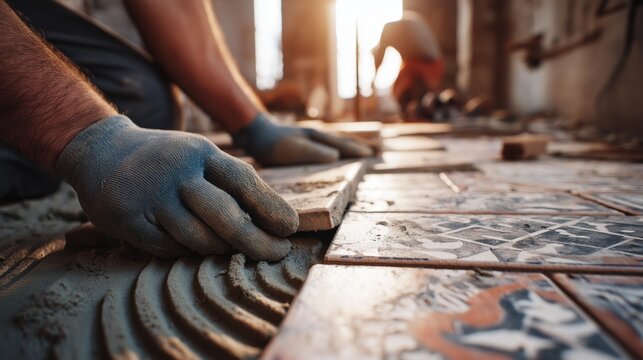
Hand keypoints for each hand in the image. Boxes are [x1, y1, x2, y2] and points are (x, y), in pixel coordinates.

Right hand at [55, 116, 298, 259]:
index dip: (271, 207)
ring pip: (198, 238)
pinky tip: (191, 247)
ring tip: (230, 248)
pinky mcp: (126, 219)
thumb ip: (229, 182)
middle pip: (226, 216)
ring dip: (220, 249)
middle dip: (256, 241)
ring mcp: (150, 196)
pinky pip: (167, 248)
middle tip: (276, 253)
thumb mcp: (198, 155)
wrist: (100, 149)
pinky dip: (184, 251)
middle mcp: (177, 172)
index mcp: (200, 152)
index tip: (291, 229)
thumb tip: (271, 219)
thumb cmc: (165, 160)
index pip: (244, 181)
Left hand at [232, 113, 372, 165]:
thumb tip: (336, 156)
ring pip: (335, 142)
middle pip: (342, 140)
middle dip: (358, 146)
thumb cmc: (273, 144)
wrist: (255, 133)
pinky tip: (333, 155)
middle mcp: (316, 134)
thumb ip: (314, 152)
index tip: (372, 155)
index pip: (343, 144)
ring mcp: (309, 137)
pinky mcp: (302, 142)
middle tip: (375, 151)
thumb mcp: (293, 150)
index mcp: (317, 137)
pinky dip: (336, 148)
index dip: (357, 150)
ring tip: (360, 151)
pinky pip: (325, 145)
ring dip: (349, 146)